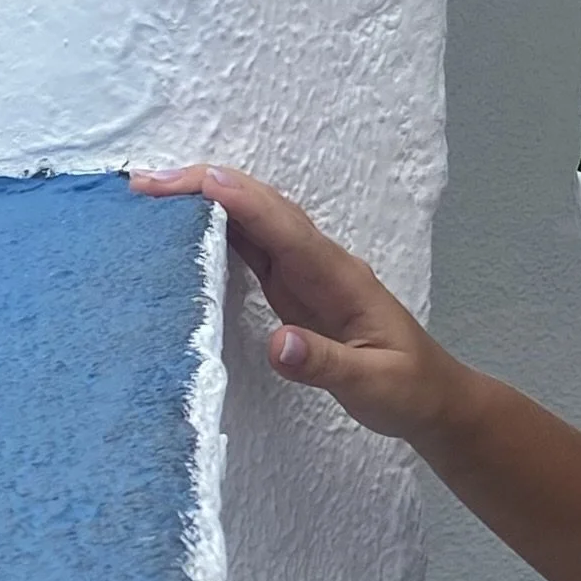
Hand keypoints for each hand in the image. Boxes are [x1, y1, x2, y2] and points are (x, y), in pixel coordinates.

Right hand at [131, 162, 455, 443]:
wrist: (432, 397)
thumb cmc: (408, 389)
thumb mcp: (374, 386)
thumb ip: (326, 365)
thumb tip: (279, 344)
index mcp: (340, 278)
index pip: (287, 231)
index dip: (244, 203)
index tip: (197, 183)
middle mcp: (321, 265)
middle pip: (264, 211)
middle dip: (208, 187)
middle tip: (147, 182)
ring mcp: (306, 274)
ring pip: (255, 223)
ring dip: (207, 202)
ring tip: (153, 192)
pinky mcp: (294, 290)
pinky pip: (254, 248)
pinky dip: (219, 230)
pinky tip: (187, 227)